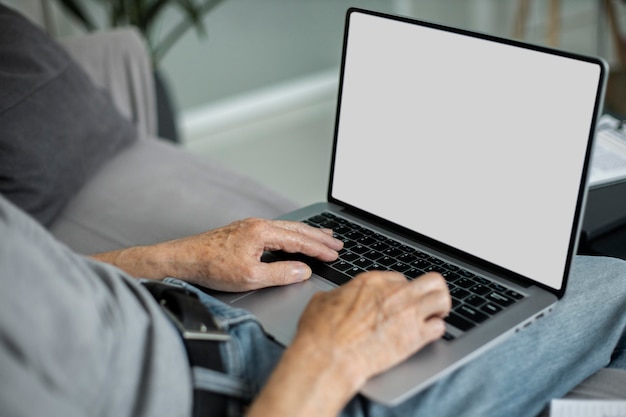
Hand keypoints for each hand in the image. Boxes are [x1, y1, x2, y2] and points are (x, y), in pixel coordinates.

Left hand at [150, 218, 342, 290]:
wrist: (182, 259)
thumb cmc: (212, 267)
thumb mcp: (251, 277)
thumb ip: (281, 274)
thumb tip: (303, 271)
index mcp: (262, 232)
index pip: (299, 240)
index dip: (319, 248)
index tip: (335, 254)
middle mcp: (258, 225)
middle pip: (296, 229)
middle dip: (319, 237)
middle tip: (338, 243)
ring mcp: (250, 227)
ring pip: (287, 228)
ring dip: (307, 233)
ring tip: (323, 236)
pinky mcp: (243, 232)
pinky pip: (276, 231)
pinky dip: (291, 235)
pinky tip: (293, 239)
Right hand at [294, 271, 450, 388]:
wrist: (329, 356)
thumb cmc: (320, 331)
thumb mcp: (322, 301)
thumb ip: (338, 296)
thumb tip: (336, 298)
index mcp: (372, 281)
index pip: (401, 278)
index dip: (402, 290)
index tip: (400, 300)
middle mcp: (394, 293)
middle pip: (431, 281)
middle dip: (431, 292)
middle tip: (427, 304)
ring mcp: (407, 313)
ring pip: (442, 298)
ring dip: (440, 308)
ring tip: (434, 317)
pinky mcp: (414, 337)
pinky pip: (439, 328)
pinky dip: (435, 331)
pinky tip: (427, 336)